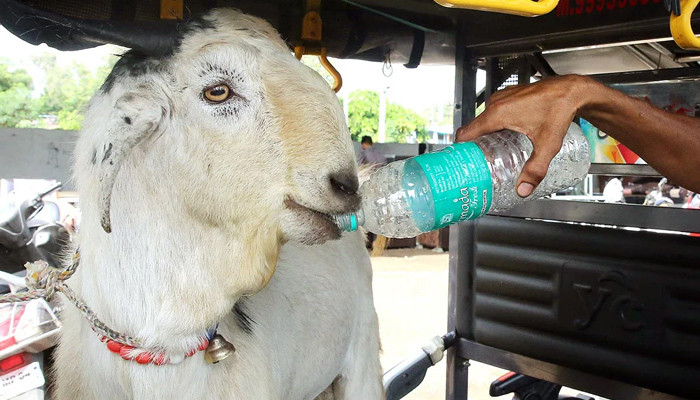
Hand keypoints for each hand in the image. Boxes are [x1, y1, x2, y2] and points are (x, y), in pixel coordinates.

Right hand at [456, 75, 590, 196]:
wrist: (572, 91)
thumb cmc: (559, 109)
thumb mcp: (547, 144)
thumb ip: (535, 169)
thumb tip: (523, 188)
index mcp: (498, 114)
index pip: (466, 132)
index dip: (461, 148)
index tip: (462, 160)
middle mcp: (496, 103)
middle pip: (474, 128)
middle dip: (474, 145)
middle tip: (480, 161)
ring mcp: (502, 97)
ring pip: (484, 119)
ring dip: (485, 134)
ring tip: (492, 151)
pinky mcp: (509, 96)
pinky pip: (493, 112)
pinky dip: (494, 124)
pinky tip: (505, 136)